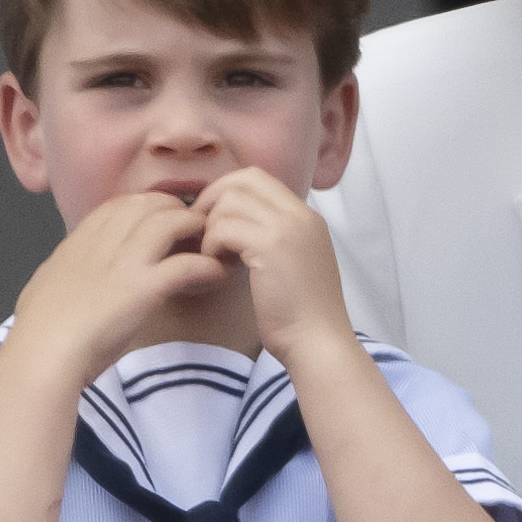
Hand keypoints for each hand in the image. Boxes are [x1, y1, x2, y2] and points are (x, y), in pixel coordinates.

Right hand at [4, 182, 250, 377]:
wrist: (42, 353)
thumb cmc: (37, 330)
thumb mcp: (44, 284)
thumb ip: (61, 270)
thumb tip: (62, 269)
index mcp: (79, 240)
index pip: (121, 204)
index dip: (148, 206)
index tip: (162, 217)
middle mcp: (103, 242)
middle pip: (150, 203)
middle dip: (177, 210)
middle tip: (195, 228)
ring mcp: (123, 262)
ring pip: (170, 221)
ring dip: (196, 229)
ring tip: (210, 245)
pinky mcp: (141, 288)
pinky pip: (185, 265)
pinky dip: (206, 266)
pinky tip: (215, 275)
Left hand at [189, 168, 359, 355]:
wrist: (319, 343)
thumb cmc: (302, 315)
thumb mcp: (295, 265)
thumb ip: (275, 240)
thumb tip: (237, 228)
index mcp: (307, 217)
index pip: (260, 179)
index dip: (229, 192)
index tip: (214, 219)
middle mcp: (301, 215)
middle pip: (244, 179)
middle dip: (214, 199)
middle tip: (203, 230)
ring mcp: (288, 228)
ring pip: (230, 201)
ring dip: (212, 226)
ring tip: (214, 256)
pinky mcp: (271, 246)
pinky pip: (224, 228)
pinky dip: (212, 245)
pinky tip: (217, 268)